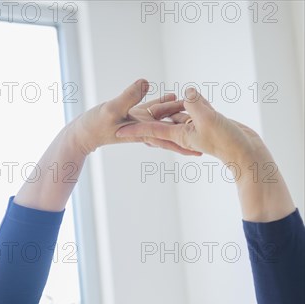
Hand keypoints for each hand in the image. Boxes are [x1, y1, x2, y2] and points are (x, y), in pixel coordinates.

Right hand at [69, 79, 202, 155]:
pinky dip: (163, 103)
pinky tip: (173, 96)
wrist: (83, 132)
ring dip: (179, 114)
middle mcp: (145, 129)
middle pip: (171, 129)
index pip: (168, 138)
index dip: (184, 143)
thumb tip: (145, 82)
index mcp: (143, 132)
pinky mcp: (132, 113)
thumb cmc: (94, 126)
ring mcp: (139, 121)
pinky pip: (152, 108)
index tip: (200, 149)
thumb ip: (128, 96)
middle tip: (207, 130)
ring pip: (164, 117)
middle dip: (188, 131)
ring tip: (196, 111)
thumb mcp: (112, 109)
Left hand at [115, 87, 266, 163]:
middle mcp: (185, 133)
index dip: (134, 129)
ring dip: (166, 108)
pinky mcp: (208, 124)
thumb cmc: (229, 141)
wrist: (247, 153)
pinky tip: (186, 98)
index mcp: (180, 135)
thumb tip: (185, 92)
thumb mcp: (210, 120)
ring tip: (148, 102)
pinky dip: (188, 106)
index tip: (116, 130)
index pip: (152, 131)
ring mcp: (196, 129)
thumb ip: (195, 105)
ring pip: (176, 116)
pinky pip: (192, 114)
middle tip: (125, 112)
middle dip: (145, 117)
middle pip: (161, 122)